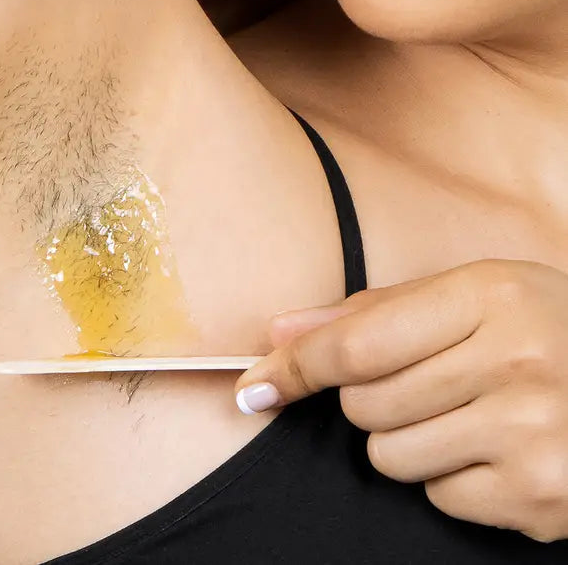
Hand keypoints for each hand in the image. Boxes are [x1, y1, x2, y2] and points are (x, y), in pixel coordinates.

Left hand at [234, 259, 567, 542]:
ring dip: (409, 440)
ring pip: (390, 455)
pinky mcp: (542, 497)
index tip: (255, 385)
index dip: (295, 366)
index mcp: (487, 296)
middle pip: (364, 404)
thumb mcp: (470, 296)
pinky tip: (498, 449)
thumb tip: (280, 332)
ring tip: (470, 413)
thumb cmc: (545, 329)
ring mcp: (532, 434)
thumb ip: (371, 312)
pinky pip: (439, 498)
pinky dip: (453, 478)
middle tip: (432, 381)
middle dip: (373, 398)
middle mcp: (512, 362)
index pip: (356, 343)